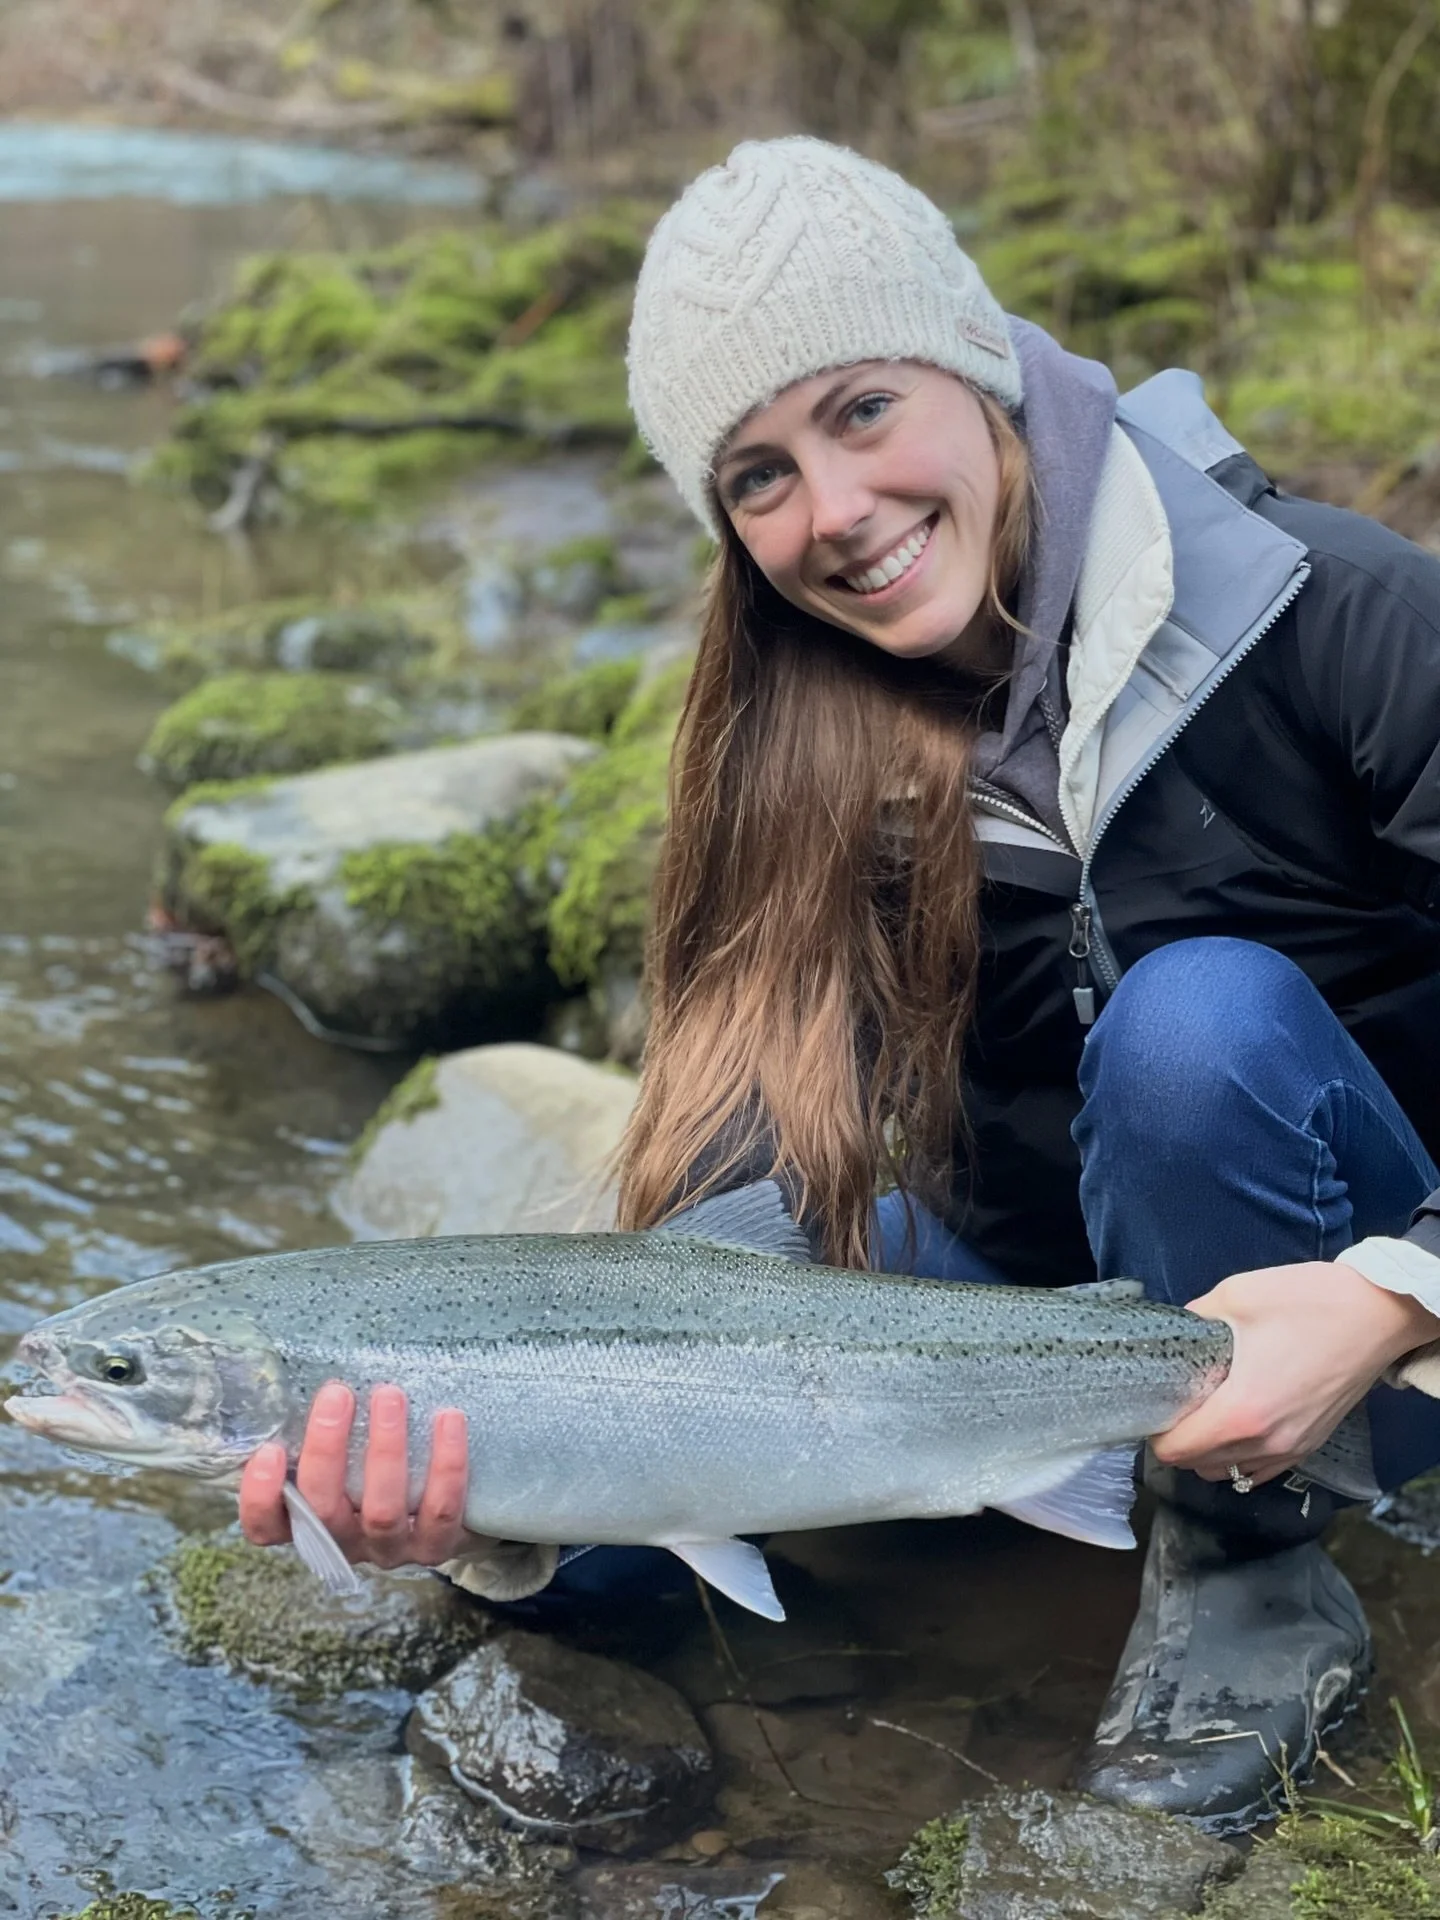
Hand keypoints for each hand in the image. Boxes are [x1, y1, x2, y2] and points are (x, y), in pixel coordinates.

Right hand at [238, 1380, 483, 1568]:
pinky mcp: (437, 1546)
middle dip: (327, 1449)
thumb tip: (312, 1374)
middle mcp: (345, 1542)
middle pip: (323, 1510)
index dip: (261, 1497)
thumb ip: (323, 1432)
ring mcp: (390, 1549)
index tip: (270, 1451)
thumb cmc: (377, 1469)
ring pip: (382, 1511)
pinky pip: (440, 1509)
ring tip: (390, 1395)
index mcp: (309, 1524)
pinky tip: (448, 1418)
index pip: (266, 1527)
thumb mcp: (342, 1457)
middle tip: (337, 1394)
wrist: (450, 1511)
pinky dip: (445, 1464)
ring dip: (385, 1449)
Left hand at [1152, 1260, 1439, 1487]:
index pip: (1177, 1451)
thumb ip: (1195, 1318)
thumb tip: (1174, 1333)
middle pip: (1199, 1466)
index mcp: (1241, 1412)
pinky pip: (1262, 1469)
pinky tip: (1240, 1421)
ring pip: (1231, 1472)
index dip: (1157, 1430)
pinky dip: (1242, 1456)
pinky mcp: (1311, 1445)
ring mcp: (1292, 1449)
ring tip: (1208, 1411)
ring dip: (1210, 1451)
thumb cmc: (1306, 1302)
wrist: (1377, 1313)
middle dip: (1180, 1440)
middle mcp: (1265, 1443)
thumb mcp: (1235, 1296)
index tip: (1156, 1403)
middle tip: (1179, 1401)